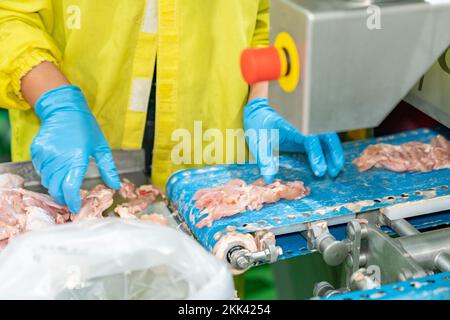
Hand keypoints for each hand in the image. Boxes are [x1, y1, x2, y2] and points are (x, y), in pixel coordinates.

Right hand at [31, 85, 120, 212]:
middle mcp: (59, 158)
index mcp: (77, 158)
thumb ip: (108, 168)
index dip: (72, 201)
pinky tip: (57, 168)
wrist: (64, 109)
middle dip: (63, 197)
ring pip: (47, 181)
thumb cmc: (86, 127)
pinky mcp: (36, 151)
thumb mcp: (101, 147)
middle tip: (71, 199)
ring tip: (65, 182)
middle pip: (56, 188)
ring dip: (55, 186)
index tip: (75, 208)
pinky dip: (47, 174)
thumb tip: (116, 186)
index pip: (70, 188)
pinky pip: (40, 170)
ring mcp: (45, 155)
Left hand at [244, 98, 343, 182]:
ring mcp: (307, 130)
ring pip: (327, 138)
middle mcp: (304, 126)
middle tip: (335, 171)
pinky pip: (323, 141)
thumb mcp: (258, 143)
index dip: (317, 155)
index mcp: (292, 127)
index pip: (310, 139)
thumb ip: (264, 160)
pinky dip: (329, 151)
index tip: (320, 170)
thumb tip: (269, 178)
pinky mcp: (307, 135)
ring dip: (334, 152)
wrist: (259, 114)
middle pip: (326, 136)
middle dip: (333, 153)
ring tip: (336, 170)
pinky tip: (332, 163)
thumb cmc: (259, 127)